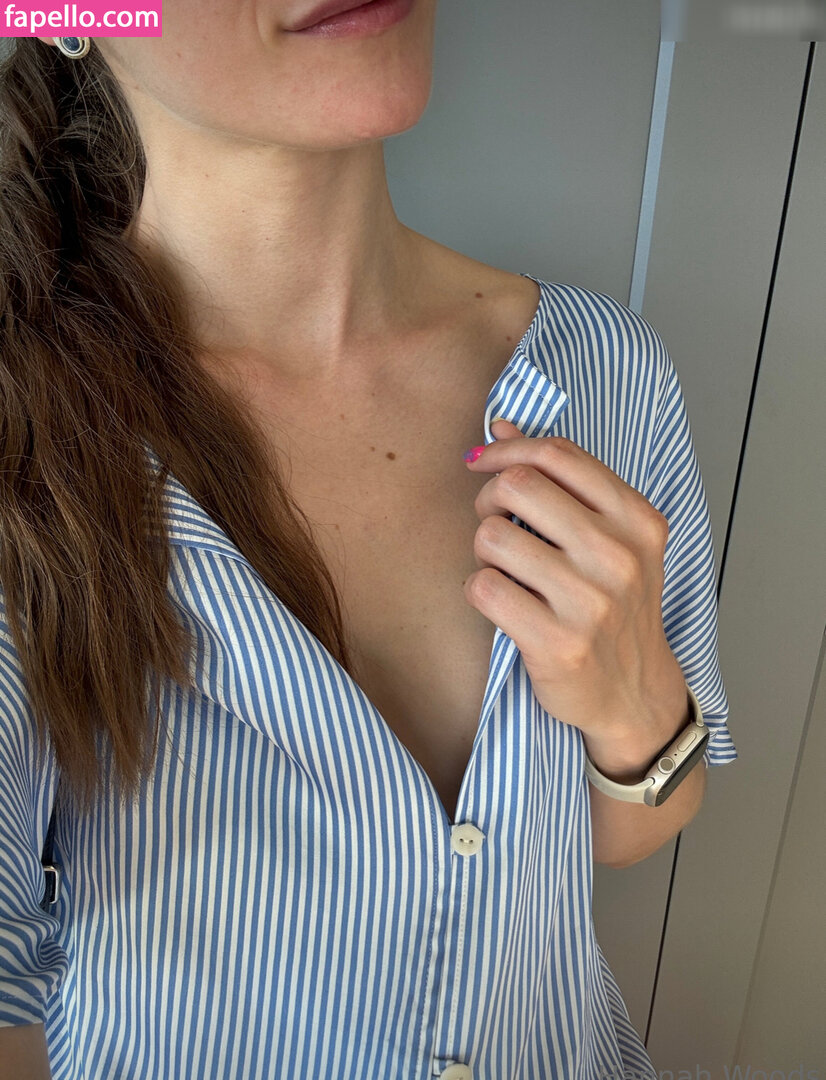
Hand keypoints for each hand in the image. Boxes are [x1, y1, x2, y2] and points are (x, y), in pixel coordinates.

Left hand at [463, 418, 689, 780]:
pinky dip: (481, 591)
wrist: (633, 691)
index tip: (483, 462)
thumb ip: (559, 480)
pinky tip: (504, 602)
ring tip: (506, 570)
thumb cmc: (614, 605)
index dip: (506, 449)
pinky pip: (484, 589)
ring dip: (485, 552)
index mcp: (637, 519)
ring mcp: (591, 602)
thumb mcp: (609, 537)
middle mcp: (619, 556)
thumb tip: (500, 426)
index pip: (557, 454)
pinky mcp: (558, 644)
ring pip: (493, 538)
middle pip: (518, 485)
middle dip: (489, 498)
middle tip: (496, 523)